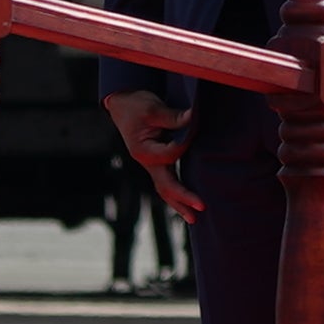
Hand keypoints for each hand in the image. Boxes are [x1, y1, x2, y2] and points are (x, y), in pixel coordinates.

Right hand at [106, 88, 202, 220]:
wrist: (122, 105)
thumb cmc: (136, 105)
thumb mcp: (153, 108)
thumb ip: (173, 117)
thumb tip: (192, 117)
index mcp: (143, 151)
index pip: (170, 154)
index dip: (184, 144)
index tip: (193, 129)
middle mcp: (146, 162)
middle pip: (165, 185)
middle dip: (183, 198)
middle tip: (201, 208)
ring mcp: (150, 164)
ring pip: (164, 188)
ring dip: (178, 203)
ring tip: (193, 219)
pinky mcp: (154, 162)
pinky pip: (165, 182)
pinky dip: (175, 194)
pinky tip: (185, 202)